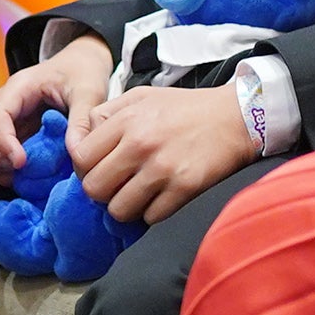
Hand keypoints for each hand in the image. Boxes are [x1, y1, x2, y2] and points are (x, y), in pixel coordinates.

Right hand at [0, 37, 113, 176]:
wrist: (79, 65)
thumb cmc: (82, 74)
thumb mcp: (89, 92)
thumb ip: (82, 121)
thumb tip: (76, 155)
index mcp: (18, 89)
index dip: (3, 143)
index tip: (21, 163)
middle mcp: (0, 104)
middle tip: (16, 169)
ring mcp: (0, 121)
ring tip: (22, 172)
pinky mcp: (7, 134)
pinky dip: (0, 169)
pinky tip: (26, 173)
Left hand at [64, 84, 254, 224]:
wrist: (236, 116)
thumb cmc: (185, 108)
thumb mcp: (140, 96)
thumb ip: (105, 115)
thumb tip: (78, 141)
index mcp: (126, 119)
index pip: (80, 157)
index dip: (84, 167)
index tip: (98, 168)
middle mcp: (140, 144)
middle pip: (93, 188)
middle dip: (102, 191)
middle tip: (117, 185)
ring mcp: (162, 168)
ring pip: (118, 210)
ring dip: (126, 207)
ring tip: (138, 194)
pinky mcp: (184, 187)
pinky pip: (150, 217)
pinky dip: (152, 212)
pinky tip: (161, 197)